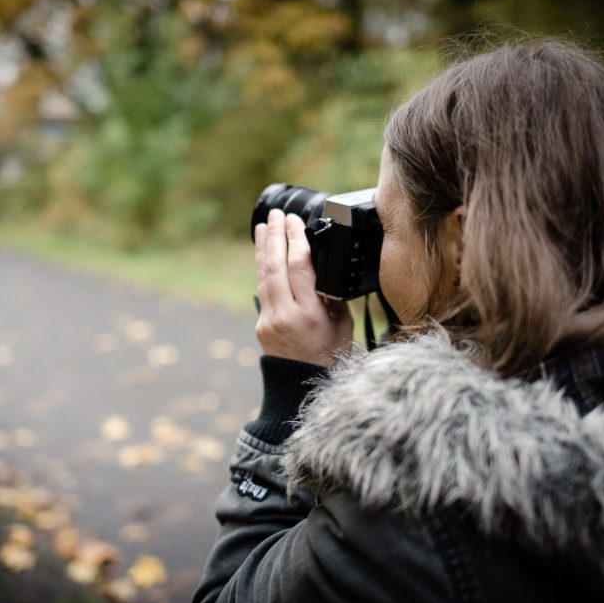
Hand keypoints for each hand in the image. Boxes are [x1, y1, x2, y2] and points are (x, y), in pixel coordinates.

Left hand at [254, 210, 352, 366]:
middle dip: (275, 236)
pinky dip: (263, 269)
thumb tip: (321, 266)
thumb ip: (330, 294)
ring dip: (263, 248)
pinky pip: (262, 290)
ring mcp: (269, 320)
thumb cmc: (332, 354)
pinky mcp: (261, 325)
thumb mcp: (342, 323)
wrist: (306, 386)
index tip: (295, 220)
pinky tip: (264, 255)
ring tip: (264, 226)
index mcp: (310, 314)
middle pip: (275, 266)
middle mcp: (285, 315)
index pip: (298, 266)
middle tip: (276, 215)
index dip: (295, 239)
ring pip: (263, 276)